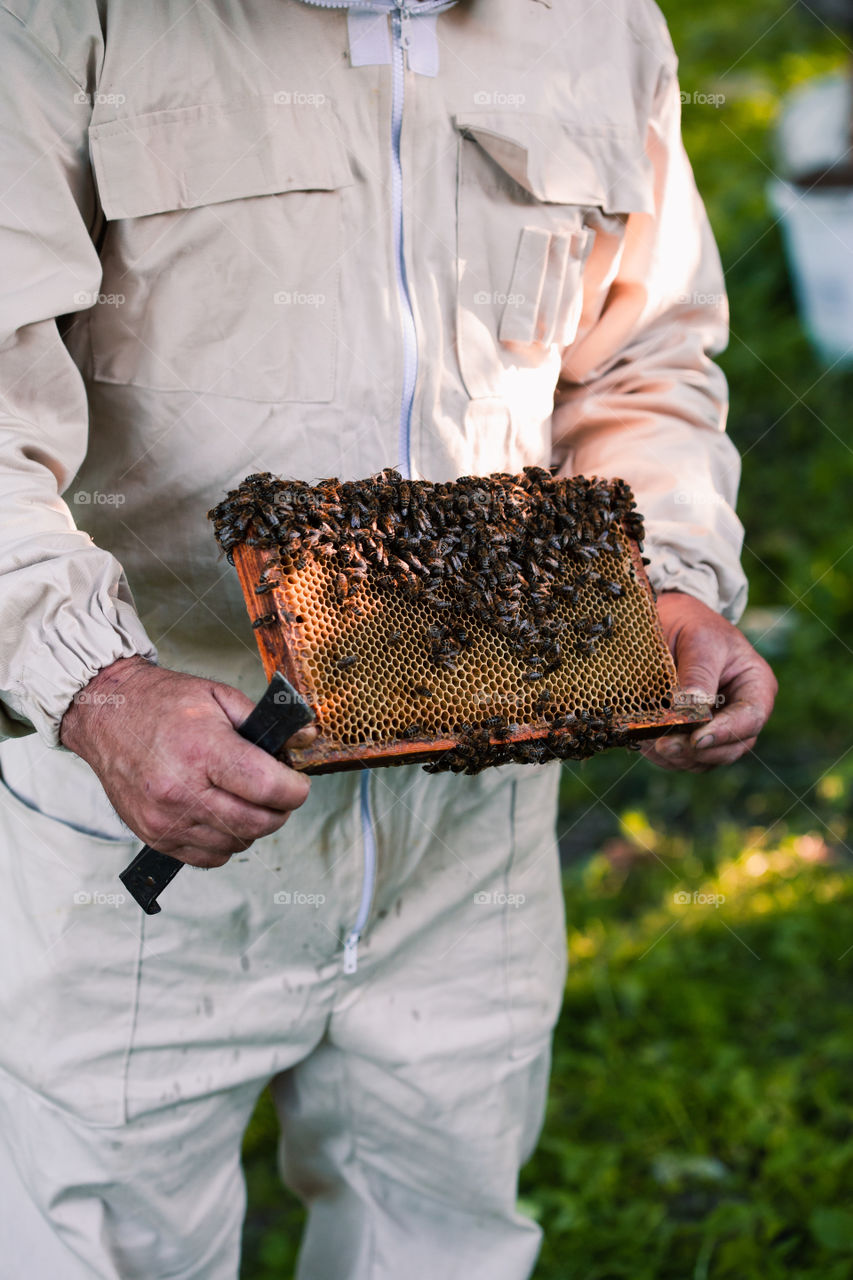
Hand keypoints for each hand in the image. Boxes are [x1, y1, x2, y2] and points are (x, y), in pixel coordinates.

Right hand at [60, 656, 316, 866]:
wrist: (107, 715)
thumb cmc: (162, 703)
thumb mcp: (219, 697)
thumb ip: (266, 723)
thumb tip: (306, 739)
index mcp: (202, 751)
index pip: (268, 788)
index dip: (295, 790)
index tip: (298, 783)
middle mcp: (181, 791)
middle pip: (257, 823)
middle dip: (280, 811)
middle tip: (279, 793)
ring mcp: (165, 819)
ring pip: (236, 844)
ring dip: (253, 827)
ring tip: (247, 800)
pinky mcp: (154, 836)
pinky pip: (209, 857)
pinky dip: (225, 842)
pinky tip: (222, 815)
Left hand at [644, 591, 776, 772]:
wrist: (669, 620)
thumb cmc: (691, 624)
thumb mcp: (698, 640)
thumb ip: (698, 673)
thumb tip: (692, 708)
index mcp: (756, 685)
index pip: (750, 718)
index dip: (725, 732)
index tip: (696, 737)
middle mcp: (741, 712)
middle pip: (731, 747)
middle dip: (697, 751)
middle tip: (664, 744)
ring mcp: (717, 727)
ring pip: (705, 759)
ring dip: (677, 757)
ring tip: (648, 742)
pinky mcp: (691, 735)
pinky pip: (683, 757)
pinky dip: (663, 756)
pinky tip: (643, 742)